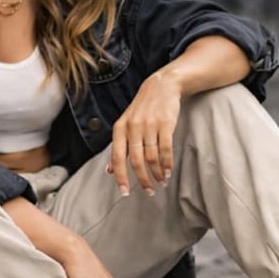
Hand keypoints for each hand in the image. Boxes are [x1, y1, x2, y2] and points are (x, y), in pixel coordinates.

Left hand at [110, 70, 182, 195]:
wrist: (162, 85)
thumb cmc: (143, 108)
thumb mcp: (126, 124)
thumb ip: (119, 146)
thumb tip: (109, 170)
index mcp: (120, 128)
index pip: (117, 157)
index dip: (120, 177)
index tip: (125, 192)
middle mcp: (132, 127)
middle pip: (135, 160)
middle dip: (142, 179)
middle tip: (149, 191)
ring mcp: (149, 125)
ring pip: (151, 156)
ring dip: (157, 173)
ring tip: (161, 181)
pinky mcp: (165, 124)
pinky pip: (165, 148)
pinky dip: (167, 162)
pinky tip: (168, 170)